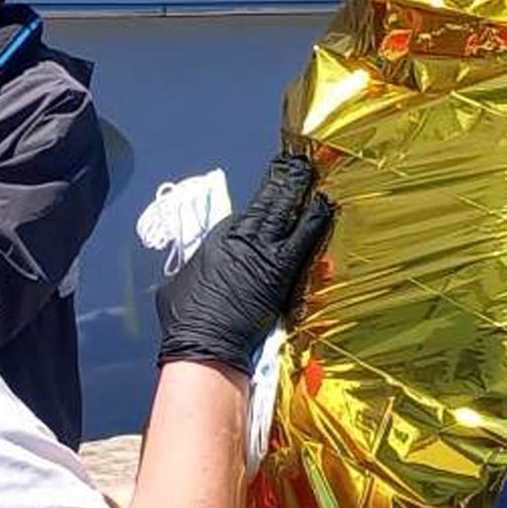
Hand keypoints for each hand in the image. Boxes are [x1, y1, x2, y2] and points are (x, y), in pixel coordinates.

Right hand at [156, 150, 332, 370]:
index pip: (245, 215)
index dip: (260, 206)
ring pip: (286, 212)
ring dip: (300, 191)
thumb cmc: (187, 320)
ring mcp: (263, 252)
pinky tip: (325, 206)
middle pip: (268, 201)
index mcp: (218, 239)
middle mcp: (241, 238)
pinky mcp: (282, 271)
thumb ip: (197, 269)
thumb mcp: (181, 284)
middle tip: (299, 162)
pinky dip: (315, 219)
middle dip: (284, 180)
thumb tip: (199, 274)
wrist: (206, 344)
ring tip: (313, 174)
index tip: (272, 196)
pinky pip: (304, 237)